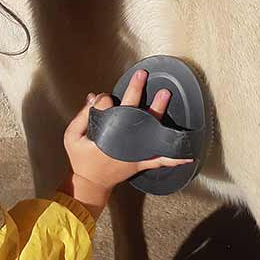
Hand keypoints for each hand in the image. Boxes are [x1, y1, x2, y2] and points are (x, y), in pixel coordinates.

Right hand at [58, 70, 192, 218]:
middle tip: (141, 76)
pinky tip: (187, 155)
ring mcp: (134, 152)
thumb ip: (82, 116)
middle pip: (131, 110)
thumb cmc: (81, 159)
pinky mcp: (141, 161)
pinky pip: (160, 159)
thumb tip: (94, 98)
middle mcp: (123, 141)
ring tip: (164, 94)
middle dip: (136, 90)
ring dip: (157, 110)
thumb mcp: (72, 137)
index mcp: (106, 134)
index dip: (105, 100)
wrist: (91, 184)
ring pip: (148, 128)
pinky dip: (174, 158)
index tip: (103, 98)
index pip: (106, 107)